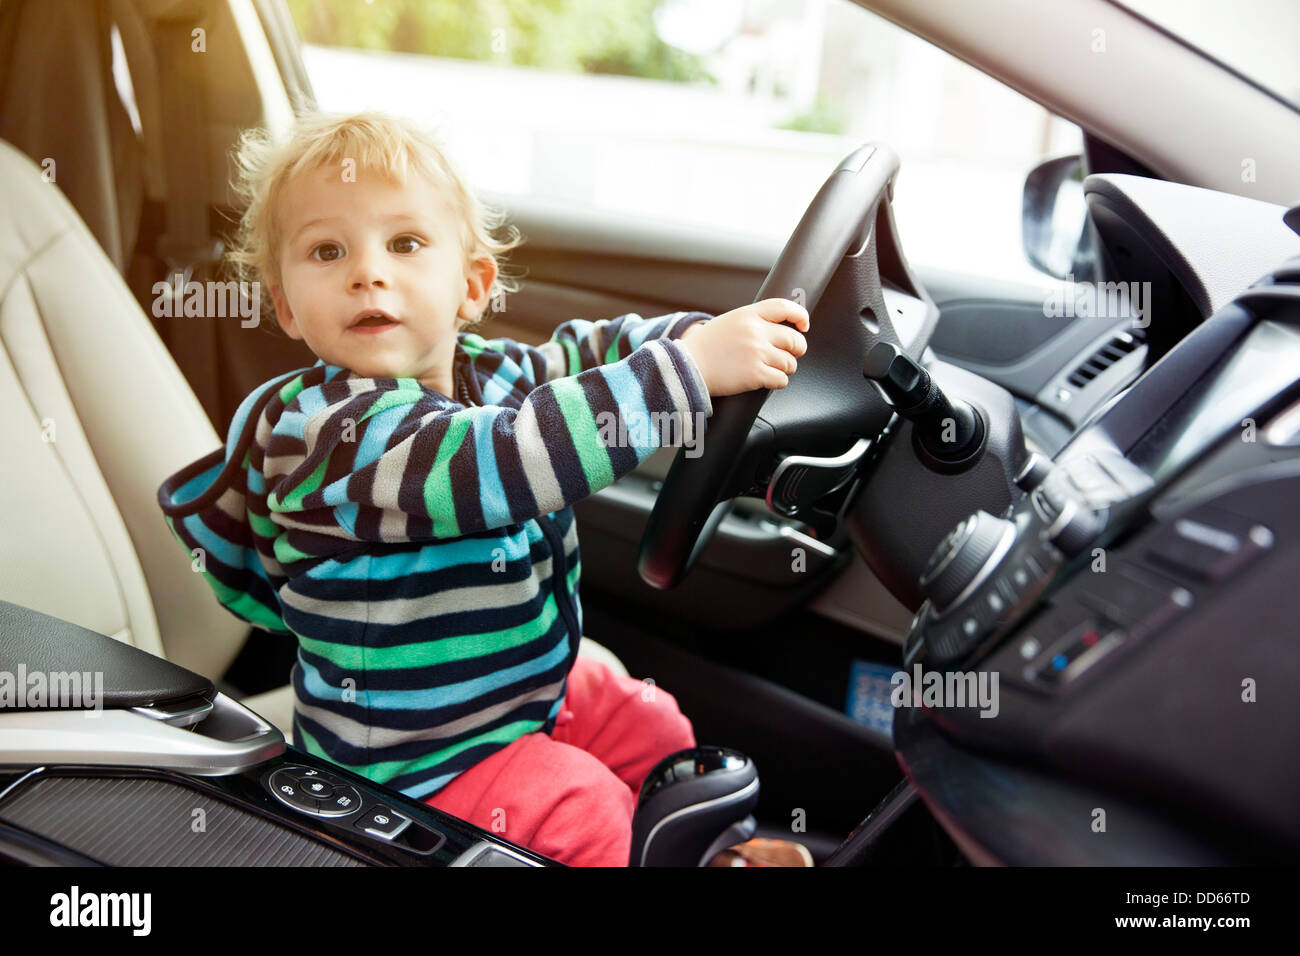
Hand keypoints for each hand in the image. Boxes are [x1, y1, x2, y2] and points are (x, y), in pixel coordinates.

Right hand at [679, 298, 809, 395]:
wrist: (687, 366)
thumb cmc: (706, 347)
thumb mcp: (729, 322)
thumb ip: (753, 322)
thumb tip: (779, 328)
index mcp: (748, 315)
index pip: (784, 308)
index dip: (800, 316)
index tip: (804, 325)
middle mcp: (756, 332)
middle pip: (794, 340)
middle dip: (796, 350)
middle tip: (789, 355)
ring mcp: (757, 353)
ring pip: (790, 362)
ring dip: (784, 368)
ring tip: (771, 369)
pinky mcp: (756, 374)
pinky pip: (782, 379)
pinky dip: (777, 382)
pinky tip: (766, 380)